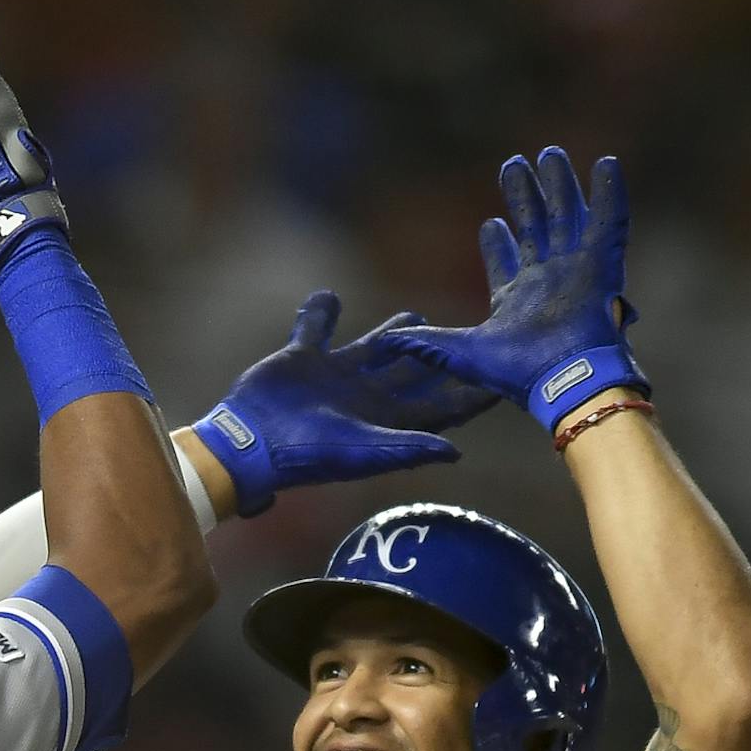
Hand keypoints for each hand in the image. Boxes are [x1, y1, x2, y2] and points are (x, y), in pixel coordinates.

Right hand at [192, 292, 492, 516]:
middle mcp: (365, 397)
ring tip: (415, 313)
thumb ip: (407, 447)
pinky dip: (321, 312)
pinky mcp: (302, 358)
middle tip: (467, 333)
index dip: (470, 393)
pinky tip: (328, 297)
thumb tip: (457, 452)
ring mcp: (333, 376)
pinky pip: (316, 328)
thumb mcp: (361, 451)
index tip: (501, 377)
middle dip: (437, 357)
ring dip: (394, 333)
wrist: (248, 444)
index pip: (440, 406)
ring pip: (373, 348)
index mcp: (386, 420)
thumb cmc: (305, 453)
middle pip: (413, 374)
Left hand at [374, 147, 645, 432]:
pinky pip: (609, 219)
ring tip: (548, 153)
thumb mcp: (459, 352)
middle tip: (513, 165)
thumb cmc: (515, 371)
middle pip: (535, 227)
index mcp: (515, 299)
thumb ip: (425, 343)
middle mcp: (546, 280)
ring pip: (566, 215)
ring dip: (558, 186)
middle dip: (525, 197)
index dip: (498, 243)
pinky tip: (605, 163)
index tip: (491, 222)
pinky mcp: (603, 262)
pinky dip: (608, 192)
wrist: (563, 378)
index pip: (506, 262)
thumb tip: (384, 341)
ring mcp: (575, 269)